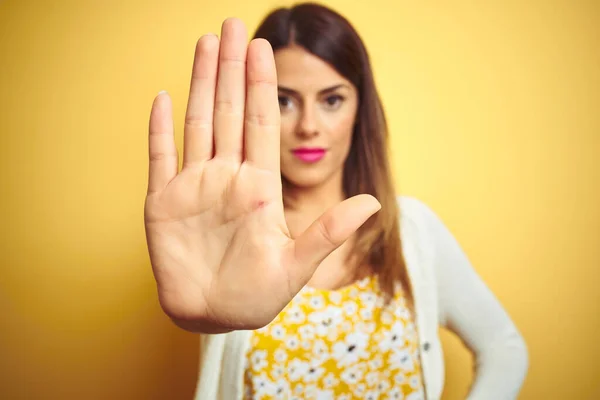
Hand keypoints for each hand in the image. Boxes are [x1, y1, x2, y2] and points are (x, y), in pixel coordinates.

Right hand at [144, 18, 380, 332]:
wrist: (211, 317)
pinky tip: (163, 96)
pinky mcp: (163, 201)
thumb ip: (328, 232)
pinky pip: (160, 156)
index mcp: (259, 187)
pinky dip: (158, 128)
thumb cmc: (255, 297)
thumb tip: (371, 202)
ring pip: (198, 123)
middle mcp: (227, 177)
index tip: (263, 49)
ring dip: (200, 83)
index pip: (261, 125)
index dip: (261, 86)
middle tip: (233, 26)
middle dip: (231, 69)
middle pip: (230, 112)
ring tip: (206, 43)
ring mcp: (194, 186)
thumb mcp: (296, 266)